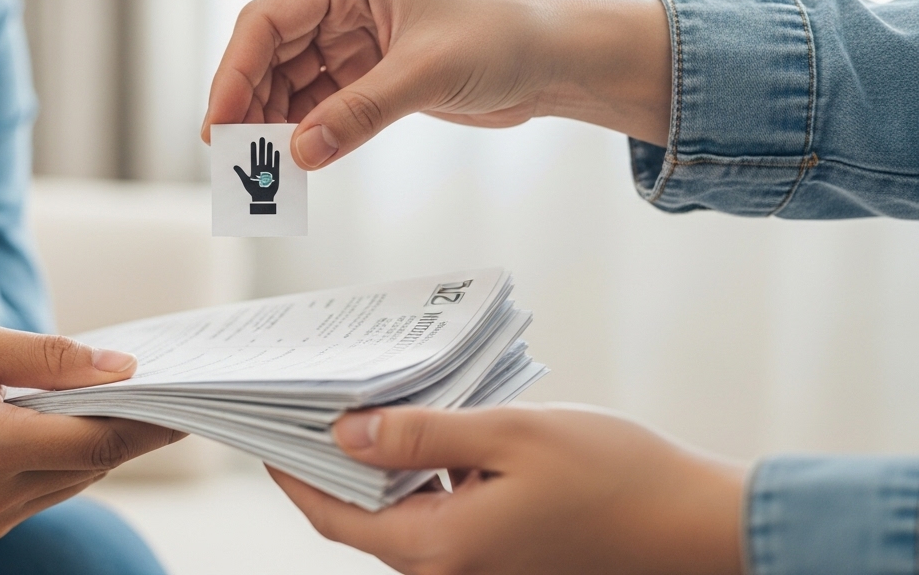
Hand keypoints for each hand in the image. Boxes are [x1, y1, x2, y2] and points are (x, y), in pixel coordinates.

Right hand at [0, 321, 181, 563]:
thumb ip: (45, 358)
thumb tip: (119, 370)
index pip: (95, 441)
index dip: (148, 420)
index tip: (188, 395)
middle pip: (92, 463)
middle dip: (131, 425)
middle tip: (167, 385)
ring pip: (75, 479)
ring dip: (102, 440)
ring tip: (127, 395)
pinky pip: (47, 488)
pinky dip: (69, 454)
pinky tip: (75, 418)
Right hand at [201, 0, 671, 168]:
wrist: (559, 59)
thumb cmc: (509, 37)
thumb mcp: (427, 73)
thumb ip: (359, 113)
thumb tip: (300, 151)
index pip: (268, 19)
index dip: (233, 72)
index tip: (218, 124)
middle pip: (269, 51)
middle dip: (249, 103)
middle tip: (235, 157)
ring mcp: (355, 34)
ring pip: (288, 80)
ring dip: (273, 122)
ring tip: (261, 167)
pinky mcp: (370, 69)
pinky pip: (318, 101)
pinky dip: (304, 130)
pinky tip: (294, 159)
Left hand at [234, 137, 280, 209]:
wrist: (263, 198)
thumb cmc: (253, 191)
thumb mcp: (246, 181)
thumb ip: (241, 173)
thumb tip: (235, 166)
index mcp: (254, 169)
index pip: (253, 157)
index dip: (253, 149)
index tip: (253, 142)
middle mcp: (261, 168)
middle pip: (262, 155)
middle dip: (261, 146)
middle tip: (262, 138)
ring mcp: (268, 170)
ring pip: (269, 158)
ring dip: (269, 150)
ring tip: (269, 143)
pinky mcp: (275, 173)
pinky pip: (276, 164)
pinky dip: (276, 158)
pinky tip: (276, 152)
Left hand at [269, 404, 744, 574]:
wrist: (697, 526)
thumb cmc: (613, 476)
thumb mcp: (508, 436)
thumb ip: (420, 433)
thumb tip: (346, 433)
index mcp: (440, 548)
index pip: (335, 517)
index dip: (293, 475)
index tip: (264, 434)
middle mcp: (451, 572)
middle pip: (363, 518)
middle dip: (333, 464)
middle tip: (311, 405)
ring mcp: (479, 570)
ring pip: (404, 514)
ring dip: (382, 465)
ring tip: (366, 403)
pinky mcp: (504, 558)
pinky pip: (443, 515)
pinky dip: (426, 475)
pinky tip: (432, 427)